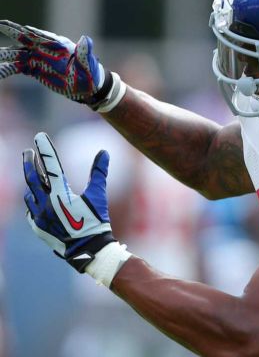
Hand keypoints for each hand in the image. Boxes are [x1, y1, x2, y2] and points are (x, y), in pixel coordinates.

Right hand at [0, 20, 111, 104]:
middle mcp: (45, 50)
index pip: (36, 35)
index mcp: (56, 45)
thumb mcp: (89, 64)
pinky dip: (6, 69)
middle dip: (9, 34)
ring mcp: (39, 59)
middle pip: (23, 41)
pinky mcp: (36, 69)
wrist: (90, 87)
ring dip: (4, 54)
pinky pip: (17, 68)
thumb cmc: (91, 75)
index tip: (4, 24)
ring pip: (17, 54)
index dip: (20, 30)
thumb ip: (85, 52)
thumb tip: (86, 39)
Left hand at [22, 132, 114, 272]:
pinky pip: (30, 210)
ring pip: (30, 194)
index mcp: (61, 194)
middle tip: (28, 151)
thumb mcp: (98, 196)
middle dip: (29, 162)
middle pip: (32, 177)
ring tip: (35, 177)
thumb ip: (98, 173)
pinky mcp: (37, 227)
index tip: (39, 136)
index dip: (45, 149)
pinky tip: (38, 200)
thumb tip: (103, 152)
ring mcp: (39, 216)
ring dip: (32, 183)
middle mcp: (45, 203)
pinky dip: (34, 202)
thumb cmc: (95, 222)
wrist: (87, 250)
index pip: (51, 165)